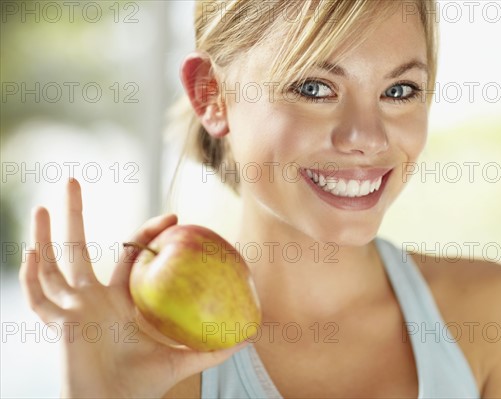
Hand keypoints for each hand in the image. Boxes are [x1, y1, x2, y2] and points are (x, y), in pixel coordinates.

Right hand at [19, 178, 246, 397]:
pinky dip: (30, 277)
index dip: (148, 234)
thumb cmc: (141, 385)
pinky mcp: (57, 324)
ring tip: (42, 206)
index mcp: (118, 301)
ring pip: (54, 266)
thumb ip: (213, 349)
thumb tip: (251, 336)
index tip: (173, 217)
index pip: (130, 255)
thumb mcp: (182, 359)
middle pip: (80, 248)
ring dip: (46, 237)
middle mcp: (91, 298)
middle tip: (73, 180)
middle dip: (76, 214)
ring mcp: (71, 308)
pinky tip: (29, 252)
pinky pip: (38, 298)